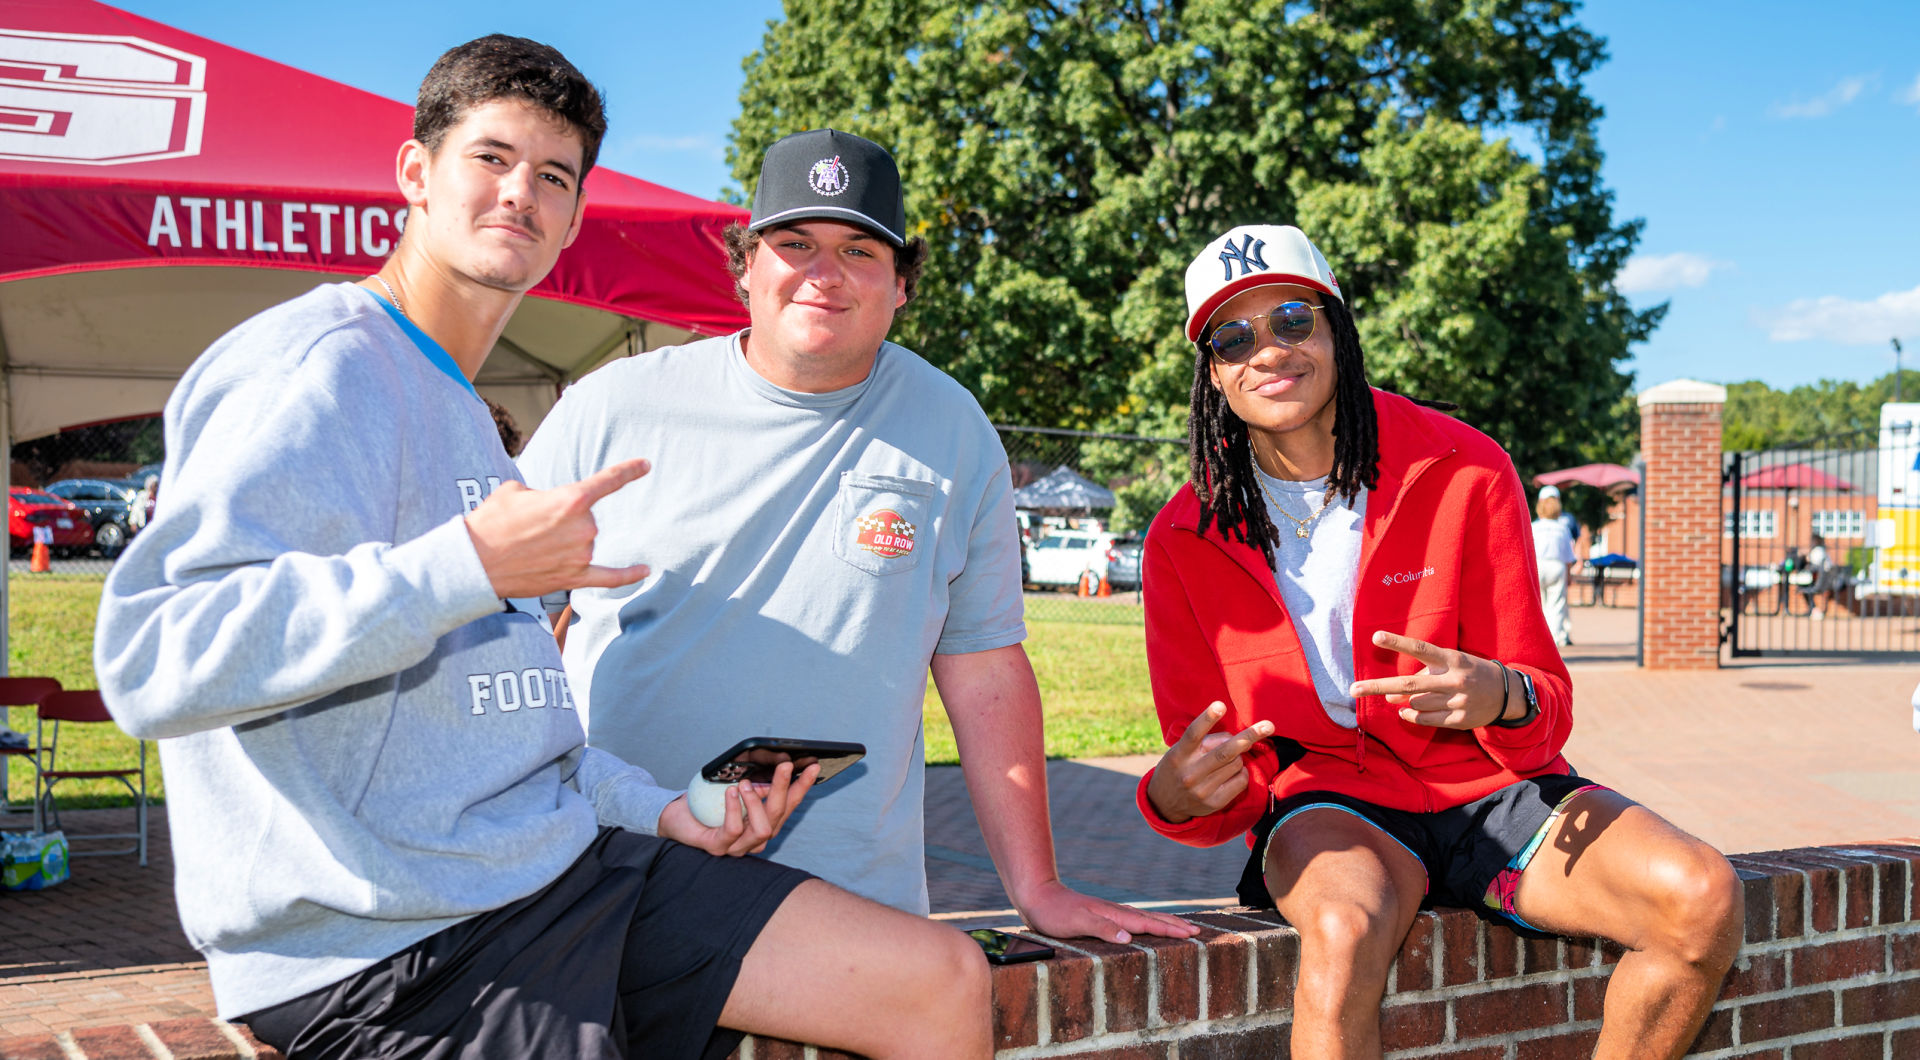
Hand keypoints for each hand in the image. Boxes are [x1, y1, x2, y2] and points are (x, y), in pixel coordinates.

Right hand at [465, 459, 651, 598]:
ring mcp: (580, 555)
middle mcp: (583, 528)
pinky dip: (627, 575)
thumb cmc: (491, 522)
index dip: (628, 471)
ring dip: (560, 543)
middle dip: (559, 520)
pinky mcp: (573, 578)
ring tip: (529, 546)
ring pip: (582, 542)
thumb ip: (544, 494)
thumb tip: (551, 508)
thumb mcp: (515, 490)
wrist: (474, 562)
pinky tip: (644, 571)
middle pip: (584, 518)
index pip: (607, 481)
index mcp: (570, 499)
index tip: (645, 465)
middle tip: (527, 527)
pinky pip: (608, 578)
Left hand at [657, 760, 819, 855]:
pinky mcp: (719, 848)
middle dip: (784, 788)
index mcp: (764, 820)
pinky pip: (733, 830)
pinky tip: (730, 792)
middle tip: (784, 765)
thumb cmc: (706, 799)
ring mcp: (739, 847)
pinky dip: (734, 809)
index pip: (790, 803)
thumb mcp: (736, 786)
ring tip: (745, 783)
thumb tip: (777, 763)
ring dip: (756, 802)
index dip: (802, 786)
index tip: (813, 766)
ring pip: (763, 829)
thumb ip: (757, 782)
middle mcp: (756, 837)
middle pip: (779, 815)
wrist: (676, 816)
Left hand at [1013, 878, 1199, 943]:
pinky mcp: (1104, 917)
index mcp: (1114, 915)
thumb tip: (1128, 938)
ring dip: (1164, 923)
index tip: (1192, 934)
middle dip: (1175, 925)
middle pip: (1152, 918)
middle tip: (1198, 931)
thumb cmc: (1056, 914)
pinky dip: (1147, 923)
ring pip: (1144, 918)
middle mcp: (1116, 913)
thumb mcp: (1077, 923)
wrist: (1038, 897)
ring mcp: (1111, 914)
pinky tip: (1147, 927)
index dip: (1170, 930)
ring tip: (1181, 928)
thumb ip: (1102, 929)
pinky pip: (1133, 921)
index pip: (1148, 924)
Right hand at [1144, 702, 1271, 824]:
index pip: (1193, 734)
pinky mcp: (1214, 803)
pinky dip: (1242, 772)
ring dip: (1239, 757)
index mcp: (1178, 756)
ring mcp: (1202, 790)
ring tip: (1230, 759)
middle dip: (1248, 737)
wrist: (1165, 804)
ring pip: (1236, 764)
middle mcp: (1190, 773)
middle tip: (1268, 726)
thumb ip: (1204, 742)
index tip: (1220, 705)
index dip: (1207, 718)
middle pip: (1224, 752)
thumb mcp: (1180, 752)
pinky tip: (1233, 773)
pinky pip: (1241, 780)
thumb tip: (1235, 737)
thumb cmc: (1178, 768)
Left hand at [1348, 630, 1507, 729]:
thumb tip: (1390, 695)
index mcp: (1452, 659)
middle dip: (1378, 687)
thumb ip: (1421, 674)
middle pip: (1409, 684)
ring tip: (1400, 698)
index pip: (1420, 649)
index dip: (1397, 642)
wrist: (1506, 694)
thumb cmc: (1470, 673)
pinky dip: (1410, 716)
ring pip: (1416, 703)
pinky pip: (1424, 720)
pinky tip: (1406, 712)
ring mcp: (1457, 701)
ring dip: (1403, 702)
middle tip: (1353, 689)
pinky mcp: (1460, 720)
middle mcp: (1454, 679)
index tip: (1375, 637)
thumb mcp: (1450, 664)